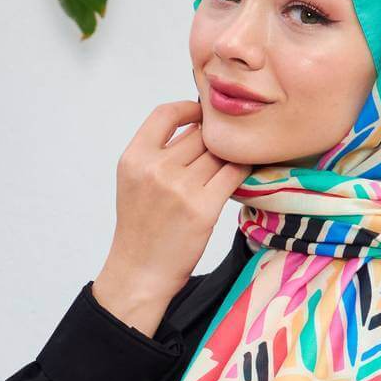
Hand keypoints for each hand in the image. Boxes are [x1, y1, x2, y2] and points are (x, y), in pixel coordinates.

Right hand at [93, 101, 250, 333]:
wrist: (140, 272)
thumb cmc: (141, 228)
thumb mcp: (135, 182)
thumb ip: (159, 153)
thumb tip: (197, 124)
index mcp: (134, 158)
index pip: (165, 113)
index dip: (189, 108)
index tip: (202, 114)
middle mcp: (155, 169)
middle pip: (199, 134)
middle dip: (214, 139)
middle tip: (224, 147)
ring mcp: (180, 189)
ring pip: (219, 153)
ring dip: (230, 155)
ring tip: (235, 161)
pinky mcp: (204, 209)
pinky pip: (233, 174)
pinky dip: (243, 168)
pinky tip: (246, 171)